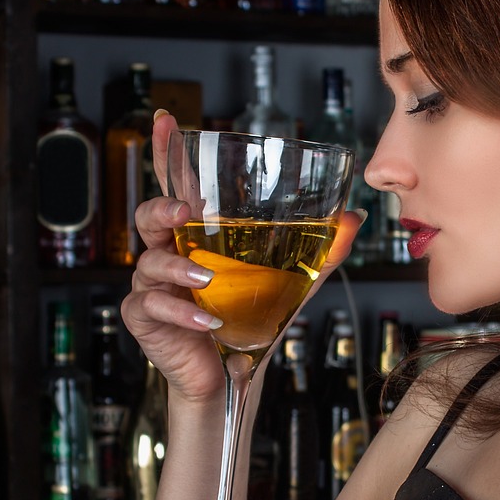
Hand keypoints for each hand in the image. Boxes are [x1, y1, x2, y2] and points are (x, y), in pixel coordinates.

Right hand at [121, 111, 365, 406]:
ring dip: (178, 269)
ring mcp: (153, 285)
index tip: (167, 121)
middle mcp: (170, 254)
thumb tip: (353, 221)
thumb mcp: (289, 283)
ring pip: (149, 262)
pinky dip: (181, 312)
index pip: (178, 188)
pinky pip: (153, 305)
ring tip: (206, 280)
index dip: (168, 153)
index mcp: (197, 237)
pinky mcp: (145, 317)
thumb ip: (319, 251)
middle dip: (163, 208)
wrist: (229, 377)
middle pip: (149, 216)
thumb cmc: (249, 322)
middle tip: (185, 212)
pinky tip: (207, 320)